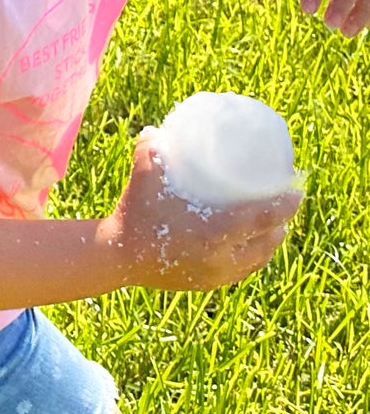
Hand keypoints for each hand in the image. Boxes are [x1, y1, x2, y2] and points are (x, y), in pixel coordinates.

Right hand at [101, 130, 301, 292]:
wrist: (117, 257)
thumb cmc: (134, 214)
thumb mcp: (143, 177)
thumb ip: (150, 149)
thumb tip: (157, 130)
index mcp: (216, 232)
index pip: (266, 218)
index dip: (286, 205)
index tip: (296, 191)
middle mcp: (223, 257)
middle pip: (268, 240)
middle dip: (282, 223)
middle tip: (283, 204)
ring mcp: (216, 274)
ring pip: (257, 258)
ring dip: (270, 242)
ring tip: (273, 226)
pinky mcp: (207, 283)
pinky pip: (241, 271)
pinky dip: (251, 258)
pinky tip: (251, 249)